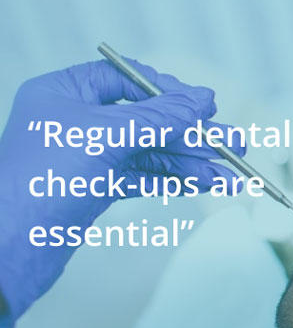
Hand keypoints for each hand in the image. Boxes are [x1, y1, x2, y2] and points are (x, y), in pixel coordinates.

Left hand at [0, 60, 242, 327]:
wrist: (9, 249)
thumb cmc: (42, 180)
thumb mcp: (106, 136)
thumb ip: (159, 118)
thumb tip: (202, 101)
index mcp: (63, 93)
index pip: (125, 78)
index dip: (168, 90)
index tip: (204, 105)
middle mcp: (74, 120)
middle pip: (147, 118)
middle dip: (193, 133)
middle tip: (235, 144)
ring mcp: (86, 156)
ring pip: (151, 151)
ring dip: (193, 160)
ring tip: (233, 172)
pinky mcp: (95, 187)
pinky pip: (145, 175)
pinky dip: (176, 178)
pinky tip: (207, 183)